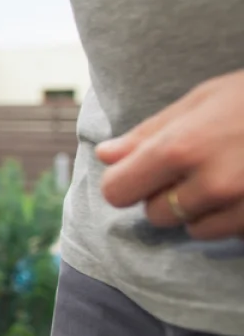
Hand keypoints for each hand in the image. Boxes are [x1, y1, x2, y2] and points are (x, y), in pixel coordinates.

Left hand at [98, 69, 243, 238]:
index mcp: (180, 149)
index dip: (125, 182)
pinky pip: (231, 235)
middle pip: (154, 215)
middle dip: (166, 195)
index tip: (138, 172)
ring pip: (193, 230)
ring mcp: (242, 209)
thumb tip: (105, 156)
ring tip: (231, 174)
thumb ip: (149, 133)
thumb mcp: (201, 101)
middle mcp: (209, 185)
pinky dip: (234, 219)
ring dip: (202, 210)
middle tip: (197, 166)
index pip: (118, 191)